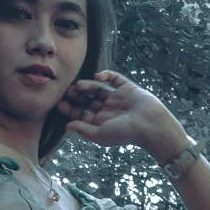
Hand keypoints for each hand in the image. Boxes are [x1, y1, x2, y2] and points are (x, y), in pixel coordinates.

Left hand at [57, 69, 186, 161]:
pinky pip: (114, 78)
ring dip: (87, 85)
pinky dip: (105, 75)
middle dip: (76, 96)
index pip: (81, 114)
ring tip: (77, 85)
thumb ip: (83, 129)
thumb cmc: (125, 133)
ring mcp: (117, 98)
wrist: (150, 124)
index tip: (59, 103)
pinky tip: (97, 76)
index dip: (70, 109)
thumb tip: (66, 126)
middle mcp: (108, 110)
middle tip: (66, 91)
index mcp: (101, 122)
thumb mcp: (100, 134)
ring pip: (98, 88)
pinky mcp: (127, 88)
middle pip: (87, 100)